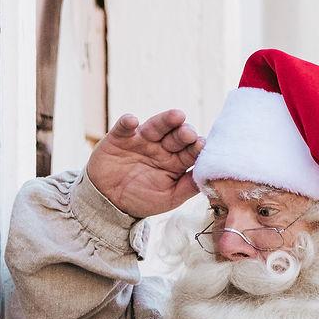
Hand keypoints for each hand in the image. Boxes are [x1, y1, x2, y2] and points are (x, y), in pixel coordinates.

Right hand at [85, 109, 202, 218]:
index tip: (201, 144)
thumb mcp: (168, 198)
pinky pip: (124, 127)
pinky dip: (127, 122)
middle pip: (176, 136)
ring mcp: (141, 140)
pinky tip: (132, 121)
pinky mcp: (120, 138)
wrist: (108, 202)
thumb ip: (188, 188)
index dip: (196, 147)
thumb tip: (210, 178)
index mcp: (175, 161)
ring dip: (165, 120)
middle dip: (183, 132)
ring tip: (176, 116)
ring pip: (155, 126)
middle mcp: (161, 147)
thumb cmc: (141, 200)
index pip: (190, 150)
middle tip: (188, 132)